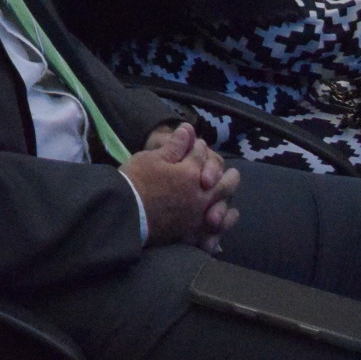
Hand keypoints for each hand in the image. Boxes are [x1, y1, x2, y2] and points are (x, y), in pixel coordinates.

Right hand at [123, 123, 238, 249]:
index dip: (198, 147)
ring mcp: (197, 215)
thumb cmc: (136, 181)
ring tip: (232, 202)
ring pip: (221, 207)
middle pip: (222, 184)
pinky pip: (212, 230)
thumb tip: (188, 129)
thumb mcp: (152, 157)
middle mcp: (200, 195)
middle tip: (235, 174)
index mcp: (191, 173)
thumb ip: (174, 145)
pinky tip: (219, 223)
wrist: (125, 212)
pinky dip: (219, 225)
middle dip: (228, 177)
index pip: (201, 156)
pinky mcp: (189, 231)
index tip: (196, 143)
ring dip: (228, 202)